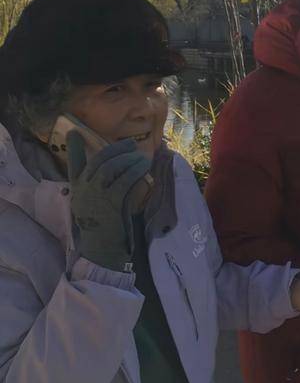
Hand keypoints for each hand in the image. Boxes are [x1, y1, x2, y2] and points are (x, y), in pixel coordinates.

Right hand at [67, 132, 151, 271]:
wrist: (102, 250)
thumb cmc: (101, 227)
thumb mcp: (94, 205)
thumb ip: (99, 188)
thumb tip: (113, 170)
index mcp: (77, 189)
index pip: (74, 164)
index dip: (75, 148)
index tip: (74, 132)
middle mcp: (83, 190)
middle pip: (98, 160)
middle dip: (116, 149)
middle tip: (131, 144)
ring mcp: (96, 196)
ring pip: (111, 168)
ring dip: (128, 159)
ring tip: (141, 157)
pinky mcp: (111, 203)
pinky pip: (125, 180)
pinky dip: (135, 171)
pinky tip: (143, 167)